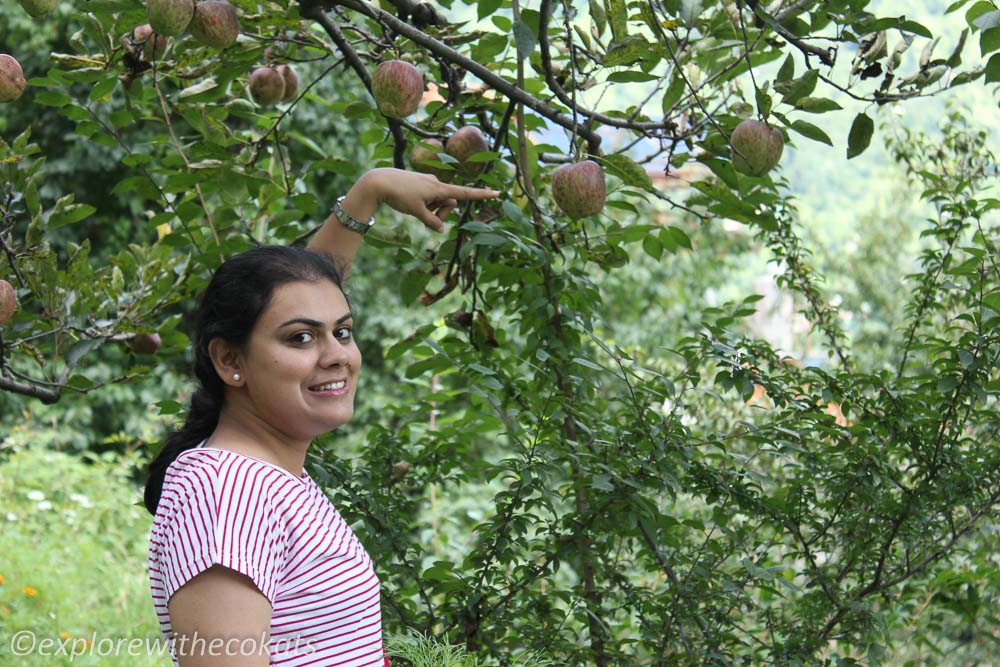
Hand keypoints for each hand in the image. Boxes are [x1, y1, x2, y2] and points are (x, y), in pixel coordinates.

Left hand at [361, 168, 499, 231]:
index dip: (481, 195)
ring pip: (437, 201)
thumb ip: (431, 222)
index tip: (497, 193)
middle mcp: (436, 183)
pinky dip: (424, 204)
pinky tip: (409, 203)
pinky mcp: (420, 183)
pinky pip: (428, 197)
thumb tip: (441, 229)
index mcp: (439, 188)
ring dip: (431, 209)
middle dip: (442, 213)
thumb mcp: (417, 212)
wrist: (379, 181)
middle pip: (449, 202)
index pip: (465, 193)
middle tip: (426, 219)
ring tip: (414, 208)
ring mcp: (428, 182)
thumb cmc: (399, 195)